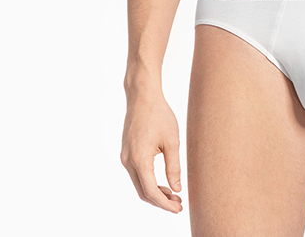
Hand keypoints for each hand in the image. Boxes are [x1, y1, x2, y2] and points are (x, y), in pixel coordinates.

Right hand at [120, 92, 183, 213]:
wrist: (143, 96)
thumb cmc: (159, 115)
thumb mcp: (172, 141)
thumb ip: (174, 167)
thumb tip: (177, 188)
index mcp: (140, 159)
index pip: (151, 192)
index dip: (165, 204)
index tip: (178, 208)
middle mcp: (128, 161)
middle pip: (143, 192)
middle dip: (160, 201)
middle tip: (178, 204)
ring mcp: (125, 157)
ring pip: (139, 184)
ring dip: (155, 192)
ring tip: (174, 194)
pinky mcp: (127, 152)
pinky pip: (137, 174)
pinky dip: (149, 181)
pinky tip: (163, 182)